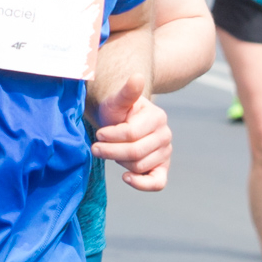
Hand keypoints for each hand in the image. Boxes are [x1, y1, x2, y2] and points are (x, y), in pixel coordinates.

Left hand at [92, 75, 170, 190]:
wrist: (119, 123)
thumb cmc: (117, 112)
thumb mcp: (117, 100)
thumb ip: (127, 92)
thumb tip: (137, 77)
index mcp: (158, 117)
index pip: (131, 134)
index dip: (111, 137)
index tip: (99, 134)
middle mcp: (165, 136)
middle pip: (135, 153)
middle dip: (111, 152)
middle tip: (95, 148)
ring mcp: (165, 153)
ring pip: (138, 167)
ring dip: (119, 161)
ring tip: (112, 151)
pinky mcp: (161, 168)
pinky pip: (157, 183)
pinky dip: (142, 184)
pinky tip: (126, 177)